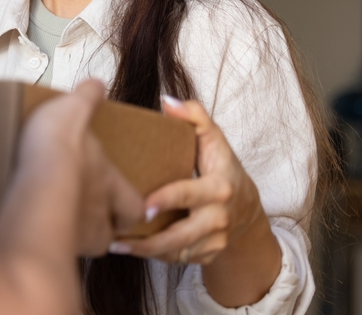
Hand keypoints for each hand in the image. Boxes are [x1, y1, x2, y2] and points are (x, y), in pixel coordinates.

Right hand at [18, 80, 143, 256]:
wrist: (36, 179)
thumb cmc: (59, 148)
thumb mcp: (74, 108)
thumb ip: (86, 97)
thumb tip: (96, 84)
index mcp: (109, 184)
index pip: (134, 206)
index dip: (133, 208)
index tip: (131, 207)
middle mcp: (96, 216)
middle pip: (109, 236)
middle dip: (103, 230)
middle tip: (88, 218)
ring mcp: (73, 236)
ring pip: (82, 247)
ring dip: (73, 237)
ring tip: (56, 224)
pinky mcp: (46, 244)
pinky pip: (49, 249)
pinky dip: (43, 240)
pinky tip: (30, 228)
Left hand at [111, 96, 274, 268]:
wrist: (246, 207)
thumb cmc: (222, 167)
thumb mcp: (214, 138)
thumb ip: (194, 116)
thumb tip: (167, 101)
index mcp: (219, 187)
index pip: (189, 194)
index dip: (167, 201)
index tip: (144, 206)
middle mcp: (219, 218)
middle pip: (182, 235)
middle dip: (150, 239)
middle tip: (117, 235)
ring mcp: (215, 241)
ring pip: (177, 252)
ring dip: (146, 252)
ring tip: (116, 244)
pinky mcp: (207, 256)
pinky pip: (178, 260)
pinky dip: (156, 256)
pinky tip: (132, 249)